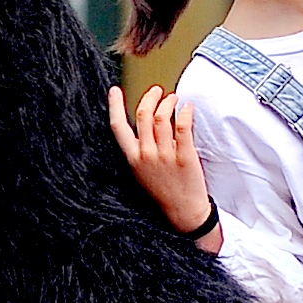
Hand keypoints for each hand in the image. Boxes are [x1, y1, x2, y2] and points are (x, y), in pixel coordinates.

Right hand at [108, 85, 219, 247]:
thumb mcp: (140, 172)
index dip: (115, 105)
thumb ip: (138, 150)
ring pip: (162, 117)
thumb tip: (141, 125)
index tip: (114, 91)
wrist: (182, 212)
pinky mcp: (185, 156)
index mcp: (132, 158)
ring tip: (174, 98)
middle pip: (144, 114)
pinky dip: (185, 111)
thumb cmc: (161, 191)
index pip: (118, 127)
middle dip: (150, 96)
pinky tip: (188, 107)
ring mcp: (166, 155)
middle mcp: (147, 154)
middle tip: (157, 91)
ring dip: (168, 101)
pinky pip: (183, 126)